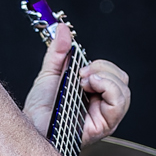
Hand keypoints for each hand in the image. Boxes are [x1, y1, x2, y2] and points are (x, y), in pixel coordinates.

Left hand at [23, 20, 131, 142]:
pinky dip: (108, 88)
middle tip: (80, 73)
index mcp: (96, 95)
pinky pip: (119, 103)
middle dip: (102, 68)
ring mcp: (107, 117)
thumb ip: (58, 52)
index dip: (100, 65)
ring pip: (124, 89)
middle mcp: (104, 106)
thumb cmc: (40, 110)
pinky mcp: (105, 125)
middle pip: (122, 79)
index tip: (79, 66)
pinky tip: (90, 87)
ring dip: (104, 77)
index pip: (114, 74)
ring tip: (82, 82)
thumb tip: (63, 29)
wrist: (31, 127)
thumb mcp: (49, 74)